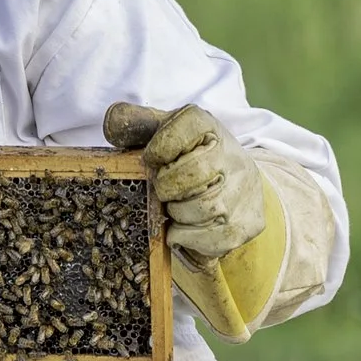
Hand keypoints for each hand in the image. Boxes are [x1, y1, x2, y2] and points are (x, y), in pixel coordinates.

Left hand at [104, 103, 266, 261]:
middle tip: (166, 190)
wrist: (238, 184)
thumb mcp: (167, 133)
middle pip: (190, 175)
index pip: (186, 126)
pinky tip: (188, 225)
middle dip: (167, 187)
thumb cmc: (191, 157)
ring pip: (200, 209)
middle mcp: (234, 156)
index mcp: (210, 128)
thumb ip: (138, 123)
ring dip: (177, 213)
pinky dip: (187, 237)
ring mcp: (243, 192)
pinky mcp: (248, 224)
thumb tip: (112, 121)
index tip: (154, 160)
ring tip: (179, 206)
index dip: (159, 149)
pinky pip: (207, 239)